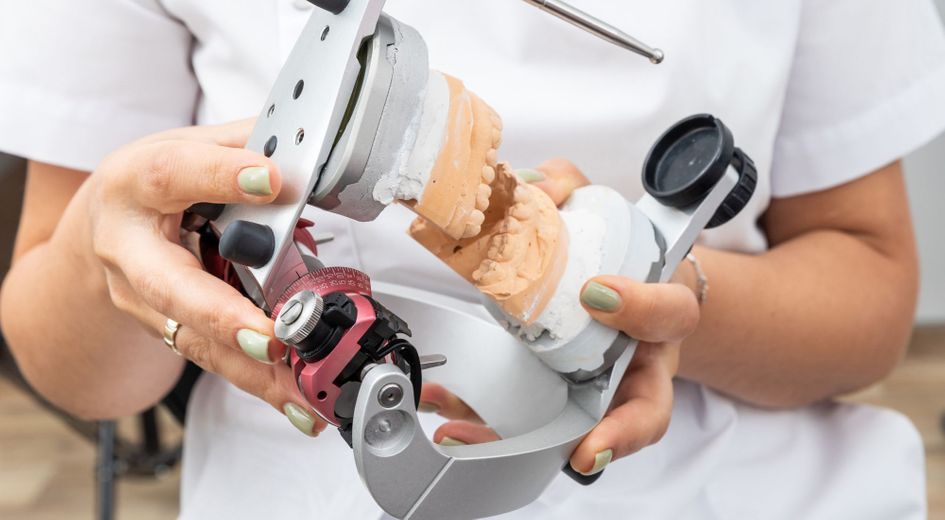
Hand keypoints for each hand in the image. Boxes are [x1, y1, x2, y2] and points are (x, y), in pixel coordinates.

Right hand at [88, 119, 325, 436]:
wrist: (103, 226)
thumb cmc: (157, 182)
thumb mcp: (190, 145)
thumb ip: (246, 142)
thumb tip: (309, 143)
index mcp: (135, 183)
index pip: (172, 175)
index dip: (219, 175)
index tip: (272, 180)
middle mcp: (128, 248)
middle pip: (169, 286)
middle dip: (222, 316)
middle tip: (272, 339)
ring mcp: (141, 301)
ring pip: (195, 340)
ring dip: (252, 372)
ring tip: (300, 393)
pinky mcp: (165, 332)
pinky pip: (213, 360)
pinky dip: (258, 384)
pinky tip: (297, 402)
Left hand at [419, 159, 699, 474]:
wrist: (622, 285)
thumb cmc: (616, 255)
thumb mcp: (600, 210)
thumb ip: (567, 189)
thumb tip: (528, 185)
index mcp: (661, 313)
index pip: (671, 314)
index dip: (642, 308)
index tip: (597, 294)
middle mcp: (640, 362)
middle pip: (649, 409)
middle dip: (620, 431)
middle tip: (588, 446)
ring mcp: (604, 389)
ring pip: (589, 430)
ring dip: (536, 444)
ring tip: (478, 437)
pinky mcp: (562, 401)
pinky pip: (531, 425)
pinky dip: (491, 430)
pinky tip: (452, 425)